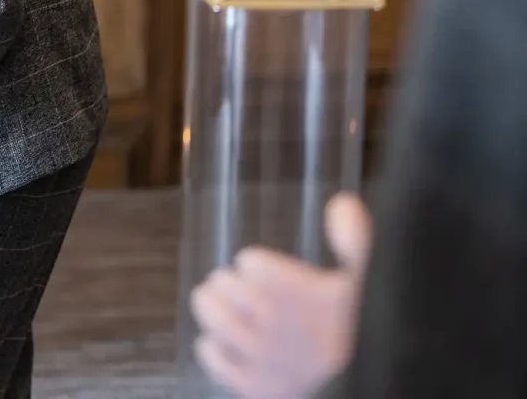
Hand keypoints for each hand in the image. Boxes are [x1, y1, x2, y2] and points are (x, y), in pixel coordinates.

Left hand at [190, 193, 371, 398]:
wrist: (372, 391)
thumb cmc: (366, 336)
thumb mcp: (368, 286)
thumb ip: (357, 242)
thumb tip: (344, 202)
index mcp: (299, 292)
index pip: (250, 262)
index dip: (255, 264)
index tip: (266, 272)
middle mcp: (273, 324)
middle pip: (222, 285)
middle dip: (228, 283)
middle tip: (237, 288)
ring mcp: (260, 358)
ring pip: (211, 316)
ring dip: (213, 308)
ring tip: (221, 306)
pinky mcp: (252, 388)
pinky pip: (210, 354)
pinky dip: (212, 346)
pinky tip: (226, 344)